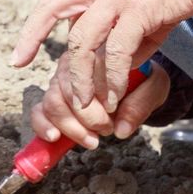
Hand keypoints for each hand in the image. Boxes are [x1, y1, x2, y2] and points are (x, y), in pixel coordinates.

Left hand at [11, 0, 192, 110]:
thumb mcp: (142, 5)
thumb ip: (124, 32)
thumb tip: (115, 66)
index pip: (53, 0)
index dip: (32, 29)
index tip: (19, 58)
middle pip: (60, 18)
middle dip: (44, 50)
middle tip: (46, 84)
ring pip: (84, 40)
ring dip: (83, 78)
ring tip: (89, 104)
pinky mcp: (141, 8)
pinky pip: (118, 50)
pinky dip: (114, 76)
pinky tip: (117, 94)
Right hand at [28, 55, 171, 148]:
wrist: (139, 80)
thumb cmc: (144, 81)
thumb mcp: (153, 88)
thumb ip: (140, 104)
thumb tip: (121, 130)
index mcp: (93, 54)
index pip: (82, 77)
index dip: (95, 106)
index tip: (112, 122)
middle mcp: (72, 64)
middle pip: (65, 93)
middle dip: (86, 119)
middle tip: (106, 130)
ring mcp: (58, 81)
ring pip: (51, 103)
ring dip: (70, 126)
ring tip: (91, 139)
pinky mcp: (52, 98)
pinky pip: (38, 111)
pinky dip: (42, 125)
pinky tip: (54, 137)